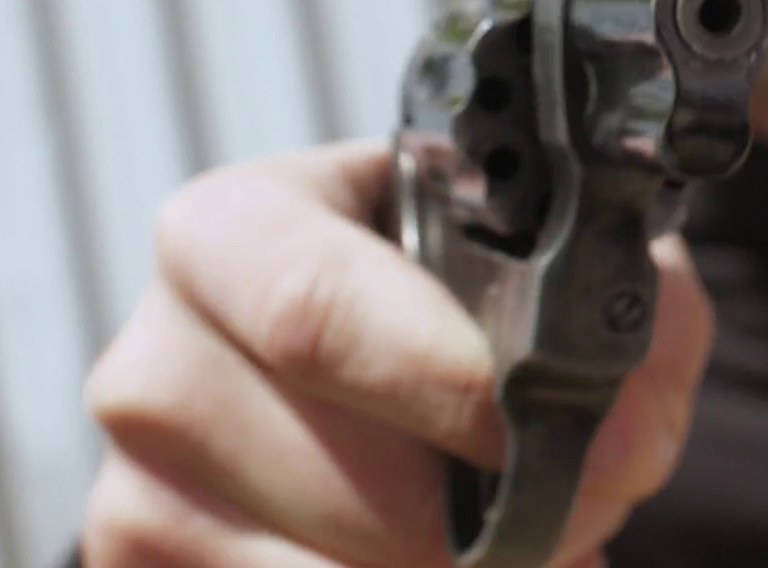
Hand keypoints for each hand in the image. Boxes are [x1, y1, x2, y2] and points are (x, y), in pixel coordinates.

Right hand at [79, 140, 713, 566]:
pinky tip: (447, 566)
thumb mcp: (538, 247)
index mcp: (226, 234)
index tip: (561, 429)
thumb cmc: (439, 291)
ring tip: (525, 534)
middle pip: (351, 487)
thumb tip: (630, 435)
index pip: (315, 312)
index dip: (449, 381)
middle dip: (504, 520)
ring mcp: (136, 495)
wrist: (346, 371)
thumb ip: (617, 302)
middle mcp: (154, 363)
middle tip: (592, 506)